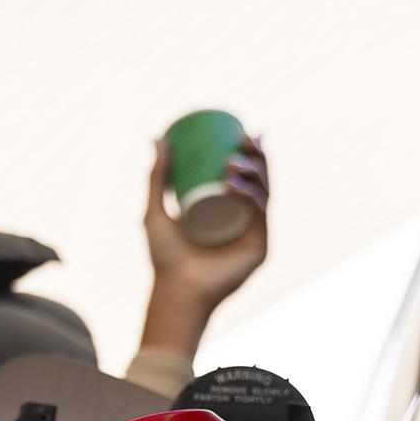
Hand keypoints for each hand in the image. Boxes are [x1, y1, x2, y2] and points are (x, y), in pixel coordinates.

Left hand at [143, 134, 269, 346]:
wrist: (175, 290)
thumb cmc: (165, 257)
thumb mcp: (155, 211)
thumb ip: (156, 177)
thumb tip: (157, 138)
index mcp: (229, 210)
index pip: (246, 175)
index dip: (251, 151)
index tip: (242, 130)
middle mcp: (245, 220)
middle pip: (260, 180)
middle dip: (258, 156)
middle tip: (243, 139)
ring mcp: (254, 234)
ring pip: (264, 194)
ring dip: (254, 173)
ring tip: (231, 163)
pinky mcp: (259, 248)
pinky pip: (261, 216)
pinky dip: (251, 197)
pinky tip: (236, 185)